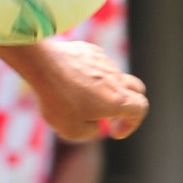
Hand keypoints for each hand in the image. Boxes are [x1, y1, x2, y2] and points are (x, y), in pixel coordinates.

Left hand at [18, 39, 145, 141]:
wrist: (41, 64)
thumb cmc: (57, 98)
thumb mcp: (71, 129)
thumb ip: (90, 131)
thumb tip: (96, 125)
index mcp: (118, 99)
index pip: (140, 109)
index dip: (131, 124)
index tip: (114, 132)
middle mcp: (116, 78)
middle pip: (136, 90)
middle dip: (127, 105)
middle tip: (108, 116)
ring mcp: (104, 62)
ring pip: (114, 76)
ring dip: (105, 90)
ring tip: (78, 98)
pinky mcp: (90, 50)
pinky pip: (97, 64)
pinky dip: (90, 75)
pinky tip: (70, 80)